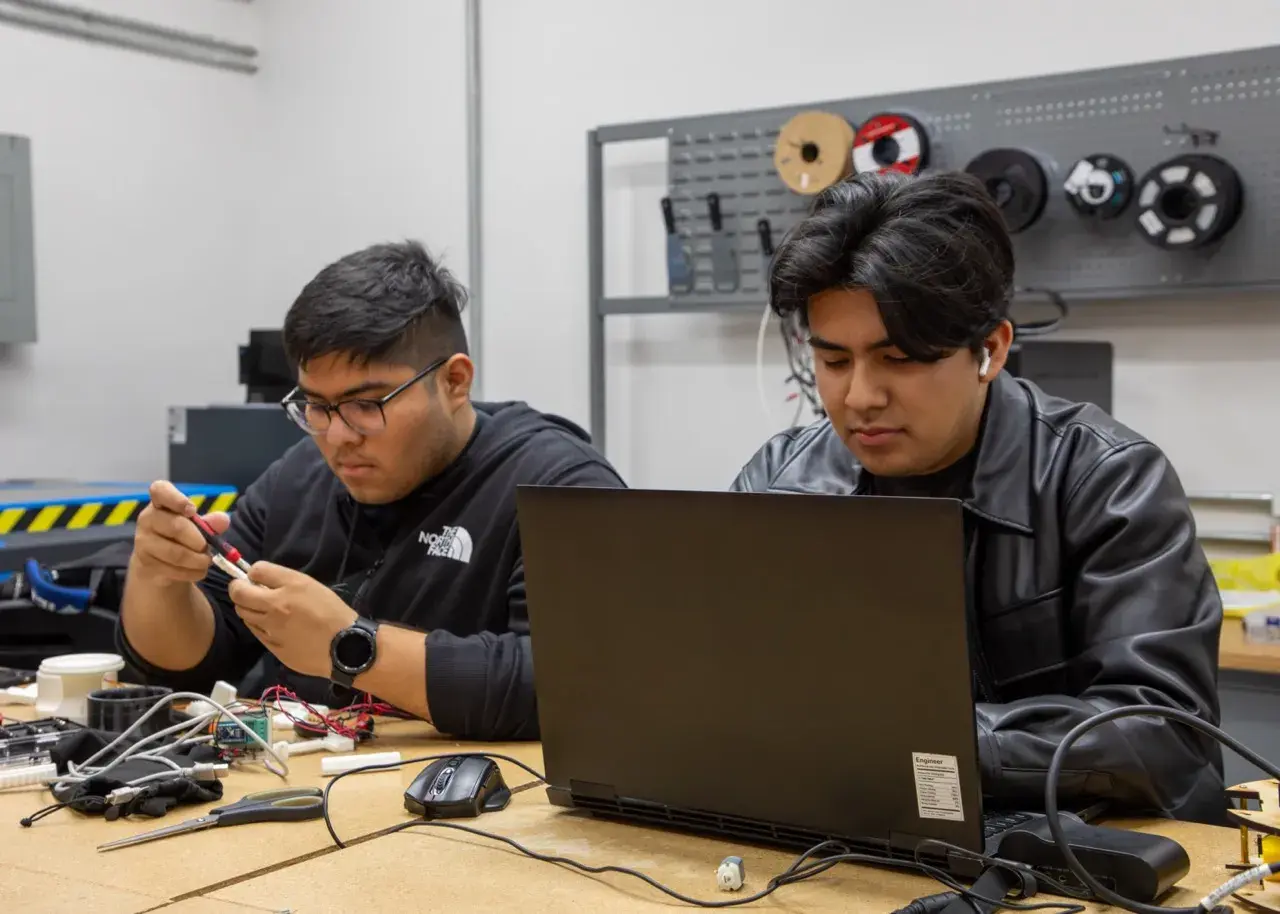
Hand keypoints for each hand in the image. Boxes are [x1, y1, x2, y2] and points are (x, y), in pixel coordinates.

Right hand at [131, 480, 230, 584]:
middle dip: (199, 540)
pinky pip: (173, 569)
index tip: (192, 510)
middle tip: (208, 548)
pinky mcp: (145, 563)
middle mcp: (147, 519)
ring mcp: (143, 542)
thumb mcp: (197, 526)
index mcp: (160, 502)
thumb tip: (223, 520)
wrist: (159, 563)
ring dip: (198, 560)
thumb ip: (210, 522)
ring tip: (207, 561)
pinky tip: (198, 571)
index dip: (176, 498)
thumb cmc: (181, 536)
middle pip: (176, 526)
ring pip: (176, 553)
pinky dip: (191, 573)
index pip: (160, 490)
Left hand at [228, 563, 357, 677]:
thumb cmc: (332, 612)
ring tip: (263, 610)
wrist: (345, 646)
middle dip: (239, 590)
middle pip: (239, 594)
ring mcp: (271, 629)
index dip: (252, 573)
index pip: (255, 570)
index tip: (256, 578)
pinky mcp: (272, 647)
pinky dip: (258, 625)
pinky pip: (255, 632)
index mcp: (289, 587)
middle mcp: (274, 606)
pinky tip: (272, 626)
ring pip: (243, 614)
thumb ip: (283, 579)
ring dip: (247, 608)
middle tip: (249, 592)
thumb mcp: (311, 585)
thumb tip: (258, 577)